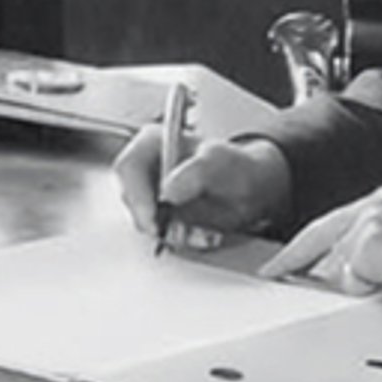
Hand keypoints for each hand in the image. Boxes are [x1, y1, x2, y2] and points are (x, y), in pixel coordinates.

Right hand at [118, 126, 289, 247]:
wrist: (253, 190)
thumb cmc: (237, 169)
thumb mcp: (221, 164)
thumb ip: (197, 173)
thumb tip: (169, 190)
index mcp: (155, 142)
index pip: (129, 167)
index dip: (136, 195)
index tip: (153, 218)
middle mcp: (148, 166)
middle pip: (130, 197)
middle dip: (151, 218)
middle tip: (173, 230)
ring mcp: (151, 192)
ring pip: (141, 218)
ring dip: (166, 231)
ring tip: (194, 229)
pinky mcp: (159, 214)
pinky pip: (156, 232)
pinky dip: (174, 238)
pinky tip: (193, 233)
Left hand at [263, 184, 381, 315]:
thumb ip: (378, 254)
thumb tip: (348, 276)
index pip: (332, 223)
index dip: (304, 245)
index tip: (283, 261)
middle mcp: (377, 204)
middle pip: (320, 236)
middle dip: (296, 259)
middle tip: (273, 275)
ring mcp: (373, 220)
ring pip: (334, 263)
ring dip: (350, 284)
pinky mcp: (373, 242)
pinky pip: (349, 278)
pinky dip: (365, 290)